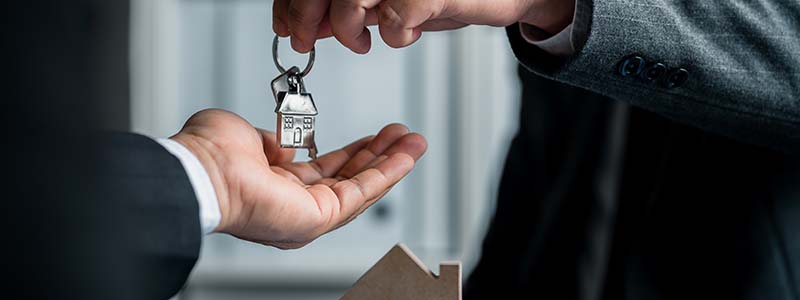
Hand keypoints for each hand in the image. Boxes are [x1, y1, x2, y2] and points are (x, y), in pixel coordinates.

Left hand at [170, 109, 426, 248]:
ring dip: (391, 164)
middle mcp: (294, 205)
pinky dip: (387, 173)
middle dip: (380, 156)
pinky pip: (361, 194)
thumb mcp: (247, 135)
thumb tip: (288, 145)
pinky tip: (404, 156)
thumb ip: (272, 140)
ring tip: (414, 142)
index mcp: (275, 185)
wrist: (203, 171)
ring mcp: (307, 216)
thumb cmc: (210, 154)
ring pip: (361, 188)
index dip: (353, 152)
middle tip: (403, 137)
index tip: (373, 137)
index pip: (324, 170)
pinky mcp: (319, 219)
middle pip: (349, 180)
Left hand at [273, 0, 573, 53]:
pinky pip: (395, 17)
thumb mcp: (387, 1)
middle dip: (303, 14)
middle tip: (304, 40)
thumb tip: (308, 24)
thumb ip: (347, 10)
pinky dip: (393, 34)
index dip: (292, 2)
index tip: (286, 25)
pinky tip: (402, 35)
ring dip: (346, 29)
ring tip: (363, 41)